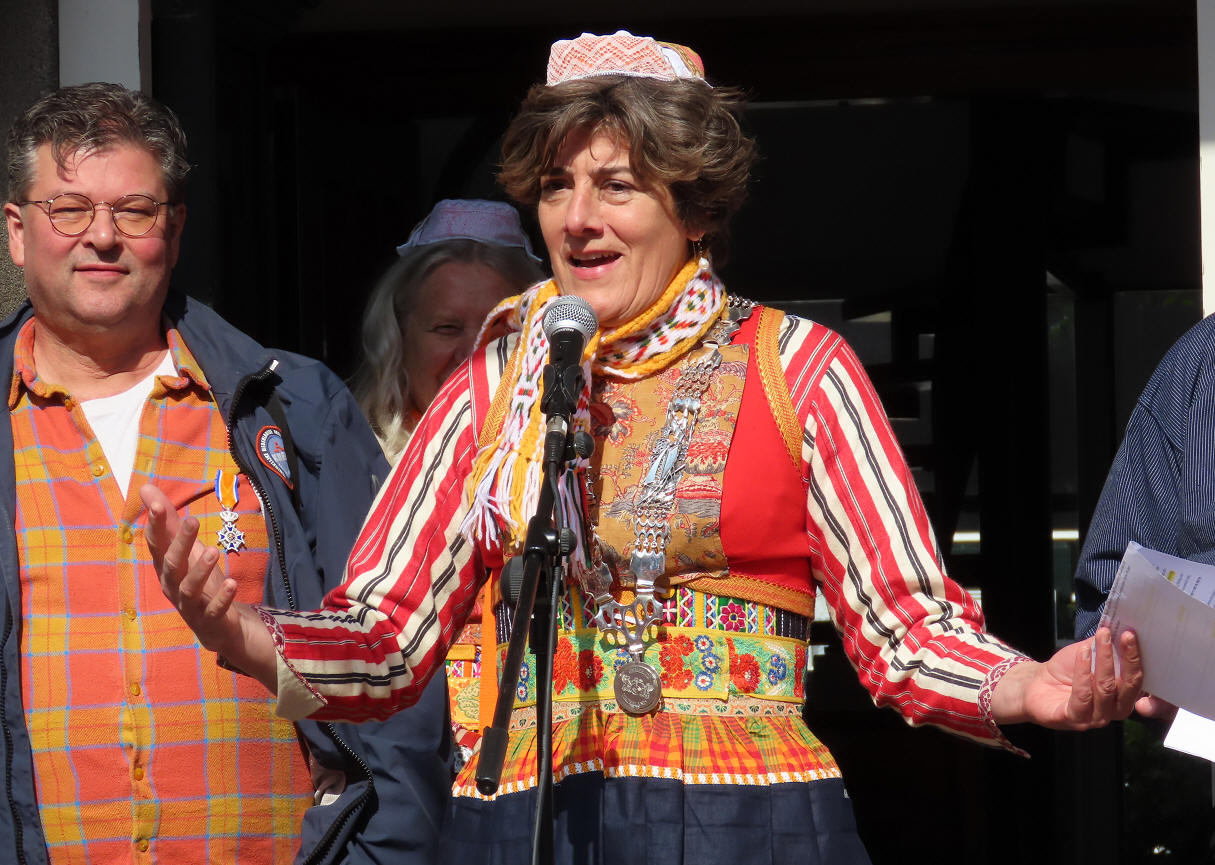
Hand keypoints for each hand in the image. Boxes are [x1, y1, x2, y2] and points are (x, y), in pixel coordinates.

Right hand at [140, 484, 277, 691]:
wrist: (216, 625)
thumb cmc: (197, 580)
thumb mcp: (184, 548)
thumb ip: (167, 520)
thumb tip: (145, 487)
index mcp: (165, 567)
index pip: (156, 543)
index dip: (154, 524)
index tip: (154, 503)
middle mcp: (172, 586)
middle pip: (172, 564)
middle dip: (180, 543)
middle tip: (193, 520)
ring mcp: (190, 605)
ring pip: (190, 588)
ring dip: (201, 570)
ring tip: (213, 551)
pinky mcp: (209, 619)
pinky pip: (214, 609)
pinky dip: (222, 597)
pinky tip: (232, 583)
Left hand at [990, 627, 1143, 729]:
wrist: (1036, 684)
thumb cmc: (1066, 671)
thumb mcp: (1089, 654)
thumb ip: (1106, 646)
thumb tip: (1120, 626)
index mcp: (1123, 697)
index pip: (1138, 679)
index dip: (1138, 658)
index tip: (1133, 635)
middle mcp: (1114, 710)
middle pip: (1128, 685)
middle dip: (1128, 658)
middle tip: (1126, 634)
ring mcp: (1096, 718)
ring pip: (1106, 688)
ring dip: (1104, 660)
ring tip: (1101, 637)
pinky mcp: (1075, 719)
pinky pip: (1083, 696)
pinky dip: (1083, 672)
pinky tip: (1083, 653)